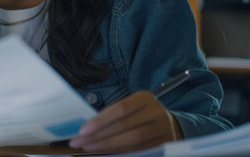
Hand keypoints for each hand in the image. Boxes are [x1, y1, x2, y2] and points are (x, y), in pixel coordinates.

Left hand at [68, 91, 182, 152]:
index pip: (120, 108)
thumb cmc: (141, 115)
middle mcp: (156, 111)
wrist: (170, 125)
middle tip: (79, 141)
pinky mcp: (165, 143)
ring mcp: (162, 128)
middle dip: (99, 135)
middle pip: (124, 125)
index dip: (100, 120)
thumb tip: (86, 127)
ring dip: (108, 145)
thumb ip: (112, 115)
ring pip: (133, 139)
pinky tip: (106, 152)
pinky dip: (121, 151)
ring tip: (89, 148)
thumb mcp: (131, 108)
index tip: (82, 130)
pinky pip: (139, 149)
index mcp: (144, 98)